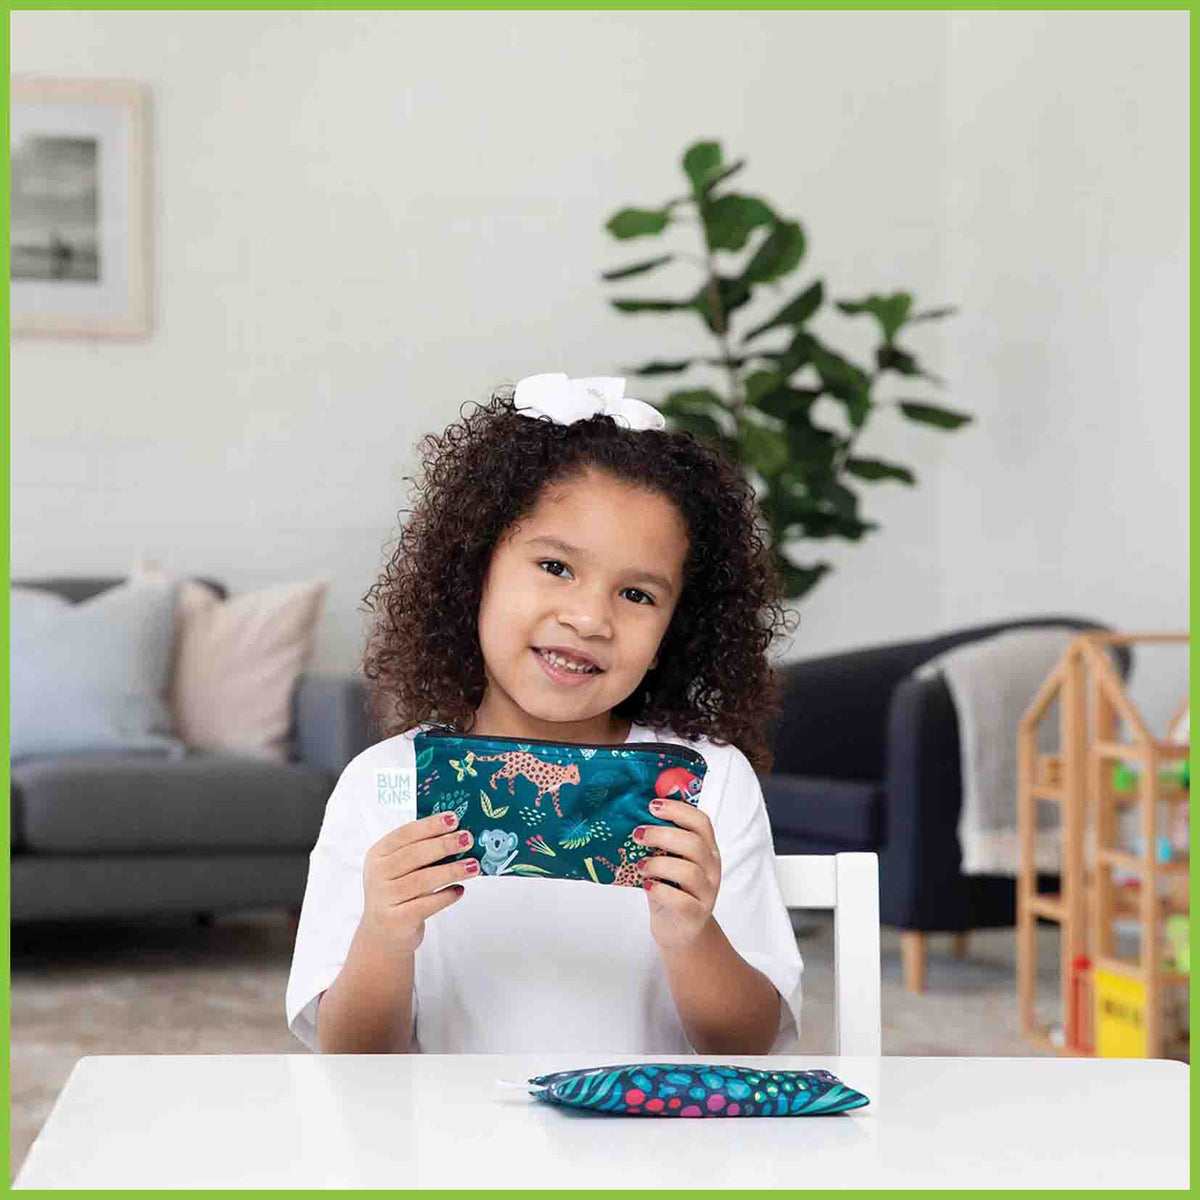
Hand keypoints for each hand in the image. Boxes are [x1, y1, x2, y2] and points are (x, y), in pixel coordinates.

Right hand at [358, 812, 478, 954]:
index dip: (430, 825)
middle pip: (414, 855)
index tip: (454, 818)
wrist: (382, 935)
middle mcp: (377, 875)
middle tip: (467, 839)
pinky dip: (446, 896)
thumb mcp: (399, 869)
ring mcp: (385, 898)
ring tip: (473, 866)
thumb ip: (420, 851)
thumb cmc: (398, 893)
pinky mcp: (397, 920)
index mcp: (378, 854)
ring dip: (451, 871)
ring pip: (423, 880)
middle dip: (444, 845)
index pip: (404, 834)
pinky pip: (426, 905)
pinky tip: (460, 890)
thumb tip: (457, 833)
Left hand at [632, 799, 720, 951]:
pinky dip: (661, 891)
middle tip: (637, 835)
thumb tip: (630, 817)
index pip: (701, 822)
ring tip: (640, 866)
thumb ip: (659, 844)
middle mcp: (712, 868)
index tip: (652, 806)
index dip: (678, 810)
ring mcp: (707, 893)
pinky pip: (681, 901)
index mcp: (707, 849)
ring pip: (689, 871)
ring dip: (659, 864)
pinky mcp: (696, 915)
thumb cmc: (670, 889)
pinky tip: (647, 886)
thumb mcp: (668, 862)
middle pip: (693, 844)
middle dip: (662, 835)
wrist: (680, 930)